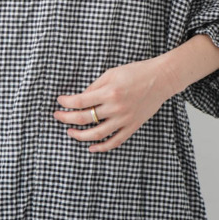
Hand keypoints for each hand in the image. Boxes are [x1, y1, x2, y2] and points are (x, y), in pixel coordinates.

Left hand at [53, 57, 174, 152]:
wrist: (161, 79)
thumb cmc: (136, 72)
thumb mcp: (111, 73)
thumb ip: (95, 86)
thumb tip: (81, 98)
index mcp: (109, 92)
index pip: (80, 101)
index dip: (66, 102)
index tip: (60, 101)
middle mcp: (115, 108)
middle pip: (84, 118)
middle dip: (67, 118)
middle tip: (57, 116)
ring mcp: (124, 119)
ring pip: (97, 134)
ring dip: (80, 135)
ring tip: (70, 132)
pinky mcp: (132, 126)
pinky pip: (115, 141)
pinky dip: (101, 147)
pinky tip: (91, 147)